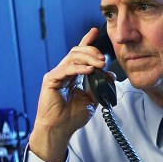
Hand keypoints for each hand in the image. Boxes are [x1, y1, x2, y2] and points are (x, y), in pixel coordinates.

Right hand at [28, 28, 111, 161]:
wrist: (59, 129)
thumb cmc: (72, 117)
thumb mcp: (91, 100)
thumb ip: (99, 86)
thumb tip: (111, 76)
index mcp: (72, 74)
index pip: (80, 54)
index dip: (87, 41)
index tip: (95, 31)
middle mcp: (63, 71)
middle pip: (77, 52)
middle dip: (92, 52)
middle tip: (104, 60)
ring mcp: (56, 75)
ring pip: (72, 57)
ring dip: (88, 58)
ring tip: (100, 64)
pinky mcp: (51, 80)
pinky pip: (66, 69)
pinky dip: (78, 68)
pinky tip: (89, 70)